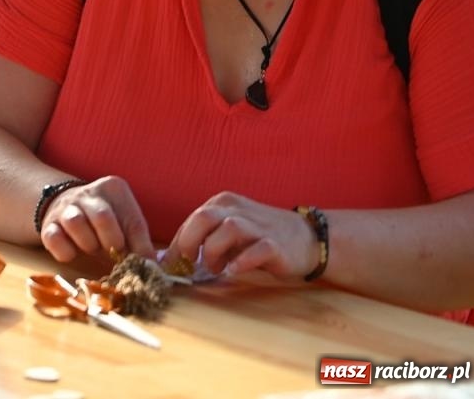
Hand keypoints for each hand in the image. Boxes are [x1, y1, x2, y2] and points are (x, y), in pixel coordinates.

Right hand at [40, 175, 155, 263]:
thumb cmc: (105, 222)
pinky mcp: (48, 224)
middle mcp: (88, 193)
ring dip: (88, 244)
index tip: (146, 265)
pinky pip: (53, 238)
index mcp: (114, 188)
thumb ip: (138, 242)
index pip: (133, 221)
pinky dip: (65, 251)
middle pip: (103, 217)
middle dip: (112, 243)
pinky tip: (73, 252)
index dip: (141, 248)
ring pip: (75, 223)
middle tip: (114, 253)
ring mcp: (66, 207)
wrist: (67, 205)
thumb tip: (153, 267)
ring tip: (92, 248)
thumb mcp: (125, 223)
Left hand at [167, 192, 320, 283]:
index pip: (192, 220)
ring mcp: (258, 226)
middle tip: (192, 261)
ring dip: (215, 252)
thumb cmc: (257, 237)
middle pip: (204, 217)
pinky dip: (242, 261)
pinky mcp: (275, 244)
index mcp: (223, 203)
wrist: (305, 238)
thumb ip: (202, 239)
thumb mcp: (227, 232)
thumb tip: (167, 258)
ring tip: (216, 268)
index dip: (177, 243)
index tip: (170, 264)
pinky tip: (233, 270)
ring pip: (228, 229)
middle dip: (191, 242)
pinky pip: (257, 249)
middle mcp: (237, 210)